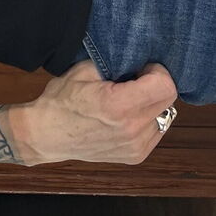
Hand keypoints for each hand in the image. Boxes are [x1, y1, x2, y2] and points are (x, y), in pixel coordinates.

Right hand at [0, 61, 179, 164]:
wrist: (46, 135)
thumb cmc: (61, 101)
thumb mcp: (83, 70)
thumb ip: (114, 63)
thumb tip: (137, 59)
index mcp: (118, 105)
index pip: (165, 86)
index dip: (157, 72)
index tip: (141, 69)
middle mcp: (131, 128)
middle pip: (169, 100)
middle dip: (156, 86)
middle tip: (136, 82)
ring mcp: (135, 146)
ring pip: (165, 116)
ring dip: (152, 104)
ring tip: (130, 101)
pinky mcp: (136, 156)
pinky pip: (156, 131)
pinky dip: (147, 120)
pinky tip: (127, 117)